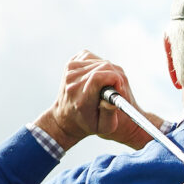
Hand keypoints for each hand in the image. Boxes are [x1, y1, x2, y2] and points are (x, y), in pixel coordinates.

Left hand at [34, 52, 153, 150]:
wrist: (66, 119)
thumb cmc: (88, 124)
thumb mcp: (104, 127)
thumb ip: (110, 115)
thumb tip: (111, 100)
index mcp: (81, 97)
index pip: (99, 76)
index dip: (114, 79)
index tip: (117, 88)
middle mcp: (73, 81)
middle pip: (102, 66)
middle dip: (113, 75)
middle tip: (112, 89)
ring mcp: (69, 71)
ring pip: (99, 61)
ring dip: (106, 70)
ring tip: (103, 85)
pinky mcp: (70, 64)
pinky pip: (90, 57)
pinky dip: (97, 64)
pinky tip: (96, 76)